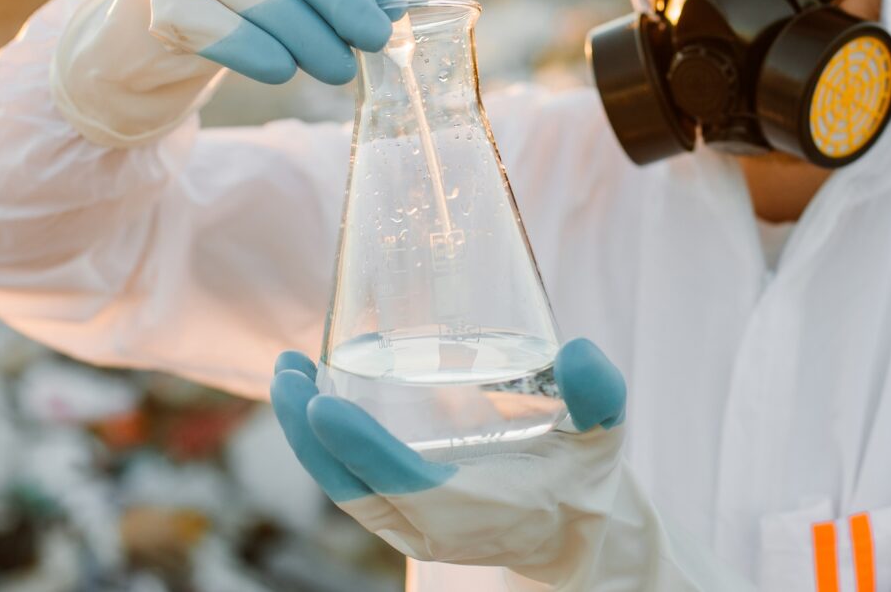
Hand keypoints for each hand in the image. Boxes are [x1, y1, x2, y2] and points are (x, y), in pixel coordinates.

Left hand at [270, 339, 632, 587]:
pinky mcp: (404, 512)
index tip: (320, 404)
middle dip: (306, 432)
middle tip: (287, 371)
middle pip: (348, 484)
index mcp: (472, 509)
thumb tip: (578, 350)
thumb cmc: (584, 484)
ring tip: (286, 371)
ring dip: (304, 432)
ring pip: (340, 483)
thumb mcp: (603, 437)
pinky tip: (314, 393)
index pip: (399, 481)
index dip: (357, 446)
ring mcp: (410, 523)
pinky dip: (325, 443)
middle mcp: (430, 524)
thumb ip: (598, 394)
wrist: (576, 541)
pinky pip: (351, 481)